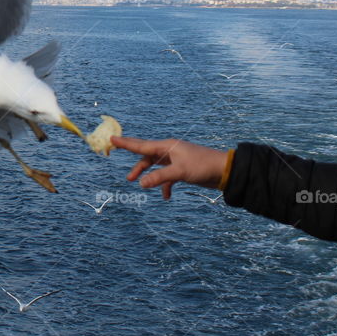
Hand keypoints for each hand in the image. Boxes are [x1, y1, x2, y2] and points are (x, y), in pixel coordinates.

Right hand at [111, 136, 227, 199]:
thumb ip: (159, 178)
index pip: (142, 145)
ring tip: (139, 184)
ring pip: (156, 167)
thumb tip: (141, 183)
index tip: (112, 140)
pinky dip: (164, 185)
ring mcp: (175, 160)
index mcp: (167, 147)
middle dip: (135, 163)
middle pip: (147, 156)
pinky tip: (166, 196)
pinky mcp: (182, 169)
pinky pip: (167, 176)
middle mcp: (169, 151)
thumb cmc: (202, 166)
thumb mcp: (179, 172)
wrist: (224, 171)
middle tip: (124, 169)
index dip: (126, 144)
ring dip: (148, 176)